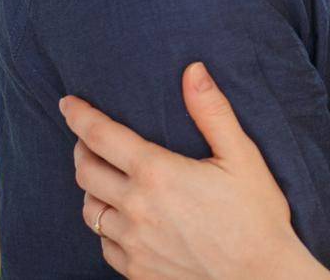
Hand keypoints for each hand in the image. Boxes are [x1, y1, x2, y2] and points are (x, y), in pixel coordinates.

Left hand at [59, 61, 329, 279]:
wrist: (262, 277)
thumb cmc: (256, 216)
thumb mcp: (241, 155)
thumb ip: (212, 111)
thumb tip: (193, 70)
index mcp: (157, 173)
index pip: (101, 136)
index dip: (79, 116)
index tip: (68, 104)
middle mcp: (135, 209)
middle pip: (85, 171)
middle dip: (81, 148)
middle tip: (87, 138)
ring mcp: (132, 244)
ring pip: (90, 209)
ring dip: (91, 188)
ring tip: (103, 177)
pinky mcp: (137, 271)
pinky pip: (104, 244)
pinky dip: (105, 225)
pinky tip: (120, 219)